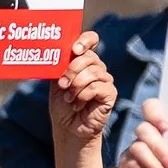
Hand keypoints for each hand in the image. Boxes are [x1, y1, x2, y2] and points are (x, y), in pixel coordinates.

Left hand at [49, 32, 115, 146]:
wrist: (68, 127)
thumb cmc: (63, 104)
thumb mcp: (56, 81)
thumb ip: (60, 66)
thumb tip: (56, 52)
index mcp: (84, 61)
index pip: (91, 40)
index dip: (85, 40)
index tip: (75, 49)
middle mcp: (97, 68)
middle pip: (89, 57)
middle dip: (72, 69)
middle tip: (62, 84)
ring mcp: (105, 80)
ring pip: (94, 72)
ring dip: (76, 85)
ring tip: (69, 97)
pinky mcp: (110, 94)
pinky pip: (97, 87)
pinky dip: (83, 95)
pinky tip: (78, 103)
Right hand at [116, 100, 167, 167]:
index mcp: (162, 127)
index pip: (152, 107)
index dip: (155, 113)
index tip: (166, 127)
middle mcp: (146, 135)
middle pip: (144, 129)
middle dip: (158, 146)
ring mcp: (133, 148)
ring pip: (137, 148)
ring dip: (152, 165)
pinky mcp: (125, 164)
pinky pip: (131, 166)